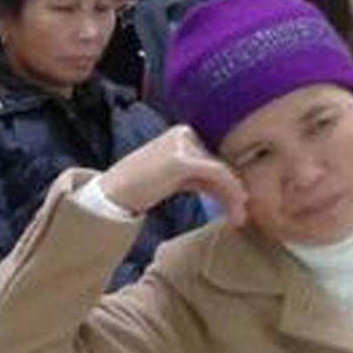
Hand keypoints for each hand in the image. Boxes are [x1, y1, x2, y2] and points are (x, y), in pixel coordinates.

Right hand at [99, 125, 248, 224]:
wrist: (111, 194)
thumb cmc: (139, 189)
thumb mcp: (174, 178)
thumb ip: (198, 176)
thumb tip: (232, 187)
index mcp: (182, 133)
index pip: (214, 157)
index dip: (229, 182)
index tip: (237, 204)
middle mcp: (183, 133)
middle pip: (219, 163)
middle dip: (232, 191)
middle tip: (241, 215)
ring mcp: (182, 144)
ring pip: (221, 170)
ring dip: (234, 196)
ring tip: (239, 218)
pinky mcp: (182, 160)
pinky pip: (217, 175)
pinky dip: (230, 193)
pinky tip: (235, 212)